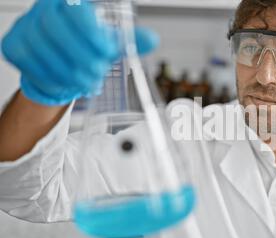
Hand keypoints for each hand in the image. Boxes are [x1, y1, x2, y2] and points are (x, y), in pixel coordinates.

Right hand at [1, 0, 158, 105]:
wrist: (61, 62)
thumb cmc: (85, 47)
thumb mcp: (109, 43)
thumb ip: (130, 41)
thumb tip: (152, 39)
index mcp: (70, 3)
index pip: (76, 11)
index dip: (91, 33)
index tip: (107, 52)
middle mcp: (44, 10)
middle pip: (54, 29)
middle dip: (79, 56)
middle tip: (97, 73)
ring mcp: (25, 27)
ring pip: (41, 49)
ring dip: (68, 71)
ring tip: (87, 82)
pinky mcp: (13, 46)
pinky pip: (29, 64)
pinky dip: (52, 78)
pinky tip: (67, 83)